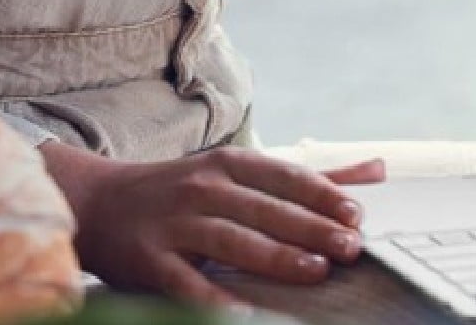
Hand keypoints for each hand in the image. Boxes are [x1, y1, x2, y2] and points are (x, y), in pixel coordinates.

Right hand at [40, 143, 384, 306]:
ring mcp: (175, 225)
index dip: (320, 193)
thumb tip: (376, 172)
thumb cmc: (182, 190)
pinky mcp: (151, 261)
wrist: (98, 203)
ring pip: (232, 240)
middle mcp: (202, 189)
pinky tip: (247, 314)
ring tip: (316, 270)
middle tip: (351, 246)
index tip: (356, 214)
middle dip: (310, 226)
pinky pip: (189, 284)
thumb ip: (307, 177)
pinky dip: (217, 299)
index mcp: (227, 165)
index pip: (282, 176)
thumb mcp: (238, 172)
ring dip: (276, 256)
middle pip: (264, 208)